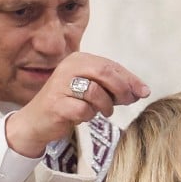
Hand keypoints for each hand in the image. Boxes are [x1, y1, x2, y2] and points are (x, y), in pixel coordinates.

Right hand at [7, 53, 149, 156]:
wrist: (37, 122)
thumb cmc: (68, 104)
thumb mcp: (92, 91)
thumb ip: (114, 87)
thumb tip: (142, 91)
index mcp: (78, 59)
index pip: (110, 65)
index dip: (130, 79)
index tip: (144, 92)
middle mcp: (68, 68)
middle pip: (105, 73)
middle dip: (122, 89)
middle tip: (128, 101)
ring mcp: (60, 85)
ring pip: (96, 92)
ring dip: (105, 105)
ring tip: (103, 111)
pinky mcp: (57, 104)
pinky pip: (84, 110)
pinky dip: (89, 116)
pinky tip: (83, 116)